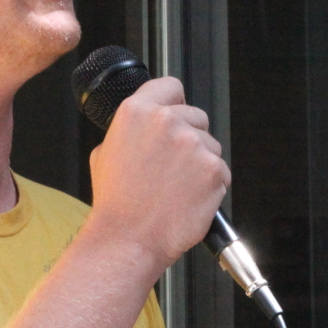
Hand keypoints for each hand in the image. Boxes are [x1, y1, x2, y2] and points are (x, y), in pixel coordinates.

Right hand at [86, 77, 230, 269]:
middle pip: (196, 116)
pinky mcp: (214, 169)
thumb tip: (146, 126)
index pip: (171, 86)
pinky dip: (211, 184)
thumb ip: (131, 131)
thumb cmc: (117, 204)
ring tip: (177, 187)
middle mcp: (167, 122)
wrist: (129, 240)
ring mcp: (194, 145)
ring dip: (200, 162)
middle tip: (172, 166)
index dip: (174, 102)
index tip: (175, 114)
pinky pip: (221, 170)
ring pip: (211, 144)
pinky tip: (188, 197)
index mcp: (137, 112)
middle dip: (189, 137)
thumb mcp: (105, 153)